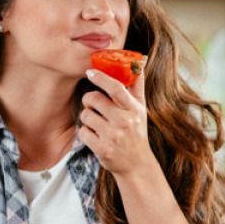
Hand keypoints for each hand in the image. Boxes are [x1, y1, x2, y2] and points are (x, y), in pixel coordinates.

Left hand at [79, 59, 152, 175]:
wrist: (136, 164)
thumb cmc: (136, 131)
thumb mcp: (140, 108)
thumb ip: (137, 84)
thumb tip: (141, 59)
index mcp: (133, 109)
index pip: (116, 88)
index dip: (101, 77)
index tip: (90, 72)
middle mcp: (124, 122)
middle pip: (94, 99)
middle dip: (89, 99)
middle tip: (92, 104)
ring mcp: (113, 136)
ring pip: (86, 115)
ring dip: (87, 117)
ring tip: (96, 122)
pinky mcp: (102, 149)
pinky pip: (83, 132)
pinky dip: (85, 133)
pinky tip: (95, 136)